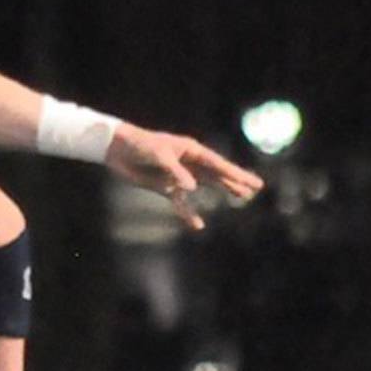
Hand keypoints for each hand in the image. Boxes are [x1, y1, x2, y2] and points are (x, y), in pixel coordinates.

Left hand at [105, 124, 262, 230]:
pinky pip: (180, 203)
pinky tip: (198, 225)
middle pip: (216, 174)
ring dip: (221, 191)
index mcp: (190, 151)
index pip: (217, 164)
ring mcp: (178, 176)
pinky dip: (187, 213)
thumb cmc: (140, 145)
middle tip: (254, 189)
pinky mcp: (164, 187)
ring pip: (204, 185)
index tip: (252, 182)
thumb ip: (176, 171)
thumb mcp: (159, 155)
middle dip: (235, 181)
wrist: (116, 149)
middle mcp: (188, 163)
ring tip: (240, 197)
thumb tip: (193, 188)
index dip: (235, 173)